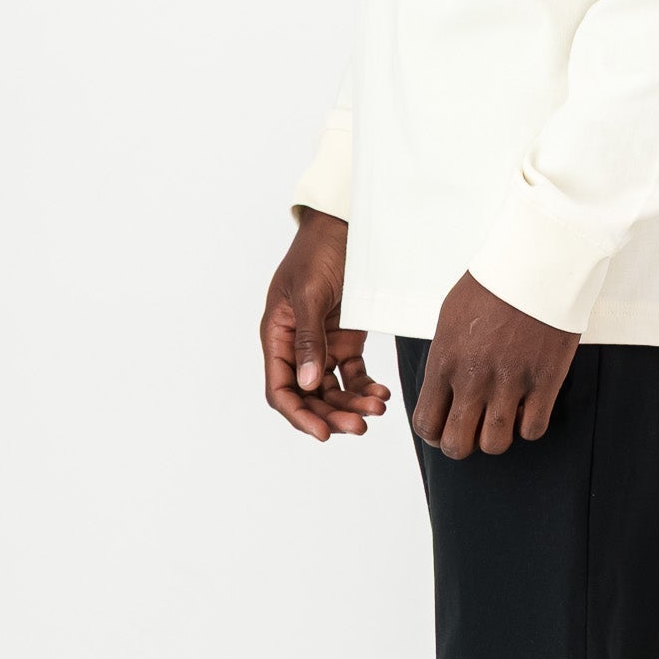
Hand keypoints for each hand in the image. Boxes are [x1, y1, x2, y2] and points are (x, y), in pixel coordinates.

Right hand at [260, 210, 390, 442]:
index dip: (299, 415)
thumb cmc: (319, 252)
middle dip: (332, 414)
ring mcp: (323, 344)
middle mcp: (297, 346)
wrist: (344, 224)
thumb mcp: (310, 292)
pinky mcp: (346, 339)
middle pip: (309, 396)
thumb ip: (308, 339)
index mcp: (277, 336)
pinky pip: (353, 373)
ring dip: (352, 404)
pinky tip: (381, 394)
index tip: (322, 433)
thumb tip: (307, 384)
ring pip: (333, 389)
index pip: (281, 389)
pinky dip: (365, 387)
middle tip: (360, 426)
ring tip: (377, 409)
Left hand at [411, 270, 578, 458]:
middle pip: (456, 445)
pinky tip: (529, 405)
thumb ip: (445, 358)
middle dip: (463, 442)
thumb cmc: (493, 283)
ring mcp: (510, 381)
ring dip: (497, 435)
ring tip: (504, 413)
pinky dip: (530, 425)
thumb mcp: (451, 316)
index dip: (435, 434)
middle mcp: (473, 377)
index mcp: (445, 360)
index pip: (426, 424)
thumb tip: (443, 390)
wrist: (537, 261)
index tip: (448, 424)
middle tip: (475, 425)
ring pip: (495, 444)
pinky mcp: (544, 380)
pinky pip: (533, 430)